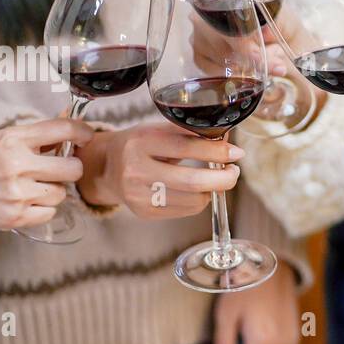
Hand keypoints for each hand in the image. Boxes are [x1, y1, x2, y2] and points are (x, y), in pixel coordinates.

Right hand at [0, 118, 92, 231]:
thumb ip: (32, 138)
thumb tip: (69, 134)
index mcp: (12, 139)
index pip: (63, 130)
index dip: (82, 132)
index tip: (86, 137)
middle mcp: (17, 164)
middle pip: (73, 168)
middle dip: (69, 169)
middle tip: (56, 171)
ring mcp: (17, 193)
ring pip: (61, 193)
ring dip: (52, 191)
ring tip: (29, 188)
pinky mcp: (16, 217)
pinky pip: (50, 213)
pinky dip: (41, 209)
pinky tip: (23, 203)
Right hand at [77, 121, 243, 218]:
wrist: (107, 168)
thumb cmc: (139, 145)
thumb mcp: (157, 131)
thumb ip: (189, 134)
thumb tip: (226, 138)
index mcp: (141, 142)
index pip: (185, 148)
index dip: (216, 152)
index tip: (236, 153)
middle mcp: (136, 170)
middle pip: (191, 181)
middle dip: (222, 179)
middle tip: (234, 172)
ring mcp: (139, 195)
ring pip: (192, 200)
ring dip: (212, 190)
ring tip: (216, 180)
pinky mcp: (145, 213)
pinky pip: (185, 210)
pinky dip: (199, 200)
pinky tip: (196, 190)